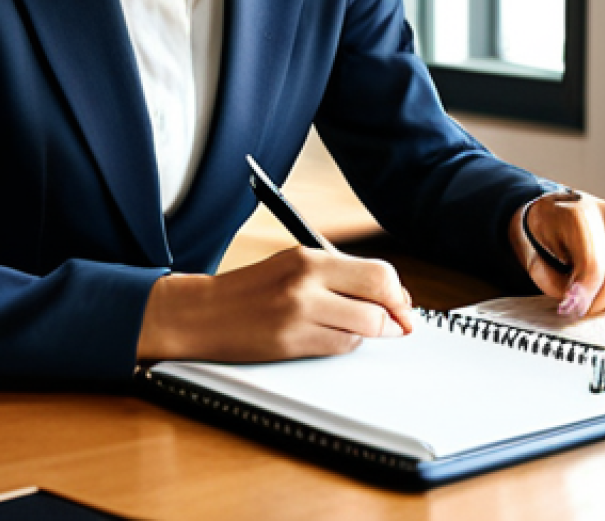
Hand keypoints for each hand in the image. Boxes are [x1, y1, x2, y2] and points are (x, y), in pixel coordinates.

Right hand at [136, 246, 413, 362]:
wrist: (203, 313)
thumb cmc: (249, 289)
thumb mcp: (292, 265)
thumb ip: (337, 274)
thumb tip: (389, 292)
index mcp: (308, 257)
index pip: (377, 272)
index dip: (398, 292)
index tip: (402, 302)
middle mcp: (306, 282)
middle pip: (379, 299)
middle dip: (396, 315)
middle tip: (398, 323)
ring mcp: (300, 314)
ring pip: (365, 328)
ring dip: (372, 332)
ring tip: (359, 327)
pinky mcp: (292, 343)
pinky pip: (341, 347)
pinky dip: (347, 344)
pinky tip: (334, 336)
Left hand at [509, 190, 604, 317]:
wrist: (549, 210)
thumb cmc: (539, 237)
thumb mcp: (533, 258)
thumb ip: (554, 283)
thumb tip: (579, 305)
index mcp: (576, 213)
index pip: (592, 263)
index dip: (586, 292)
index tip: (574, 309)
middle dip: (603, 298)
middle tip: (583, 310)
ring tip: (593, 298)